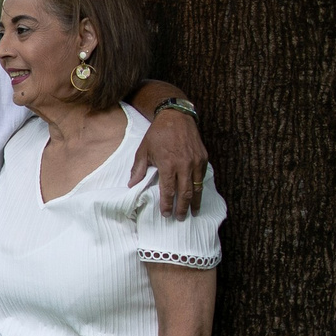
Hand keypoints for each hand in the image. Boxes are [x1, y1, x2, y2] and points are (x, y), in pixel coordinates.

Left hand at [130, 96, 209, 218]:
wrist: (176, 116)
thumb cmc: (157, 134)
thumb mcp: (143, 150)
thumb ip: (138, 169)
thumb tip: (131, 185)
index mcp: (168, 164)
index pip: (168, 190)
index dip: (167, 204)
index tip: (166, 214)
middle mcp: (184, 165)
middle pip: (185, 192)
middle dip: (182, 207)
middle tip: (180, 218)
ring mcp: (195, 161)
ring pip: (197, 186)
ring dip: (195, 201)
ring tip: (193, 212)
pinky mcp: (203, 157)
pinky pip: (202, 176)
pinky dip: (200, 187)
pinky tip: (198, 195)